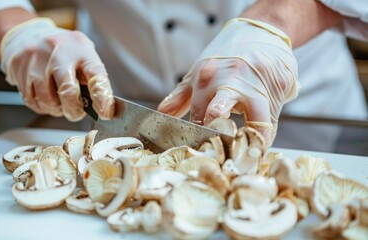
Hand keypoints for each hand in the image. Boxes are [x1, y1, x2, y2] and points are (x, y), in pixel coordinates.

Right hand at [0, 18, 114, 120]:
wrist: (27, 33)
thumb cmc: (63, 49)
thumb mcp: (84, 53)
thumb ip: (92, 76)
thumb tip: (101, 104)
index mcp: (81, 49)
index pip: (96, 75)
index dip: (102, 97)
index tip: (105, 112)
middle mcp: (58, 52)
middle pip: (68, 92)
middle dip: (74, 110)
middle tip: (77, 113)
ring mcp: (36, 61)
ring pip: (48, 100)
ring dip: (57, 109)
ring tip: (59, 102)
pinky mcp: (19, 69)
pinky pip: (32, 101)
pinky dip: (42, 106)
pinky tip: (46, 98)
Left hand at [158, 18, 298, 145]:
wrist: (261, 31)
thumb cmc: (227, 56)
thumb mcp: (200, 71)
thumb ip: (181, 95)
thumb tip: (162, 114)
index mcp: (206, 78)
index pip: (199, 115)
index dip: (201, 138)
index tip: (203, 153)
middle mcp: (230, 79)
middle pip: (220, 108)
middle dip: (217, 130)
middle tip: (220, 152)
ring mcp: (257, 82)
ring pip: (257, 120)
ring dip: (252, 140)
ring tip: (249, 154)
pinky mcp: (279, 84)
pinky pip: (273, 116)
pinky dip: (267, 131)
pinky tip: (262, 140)